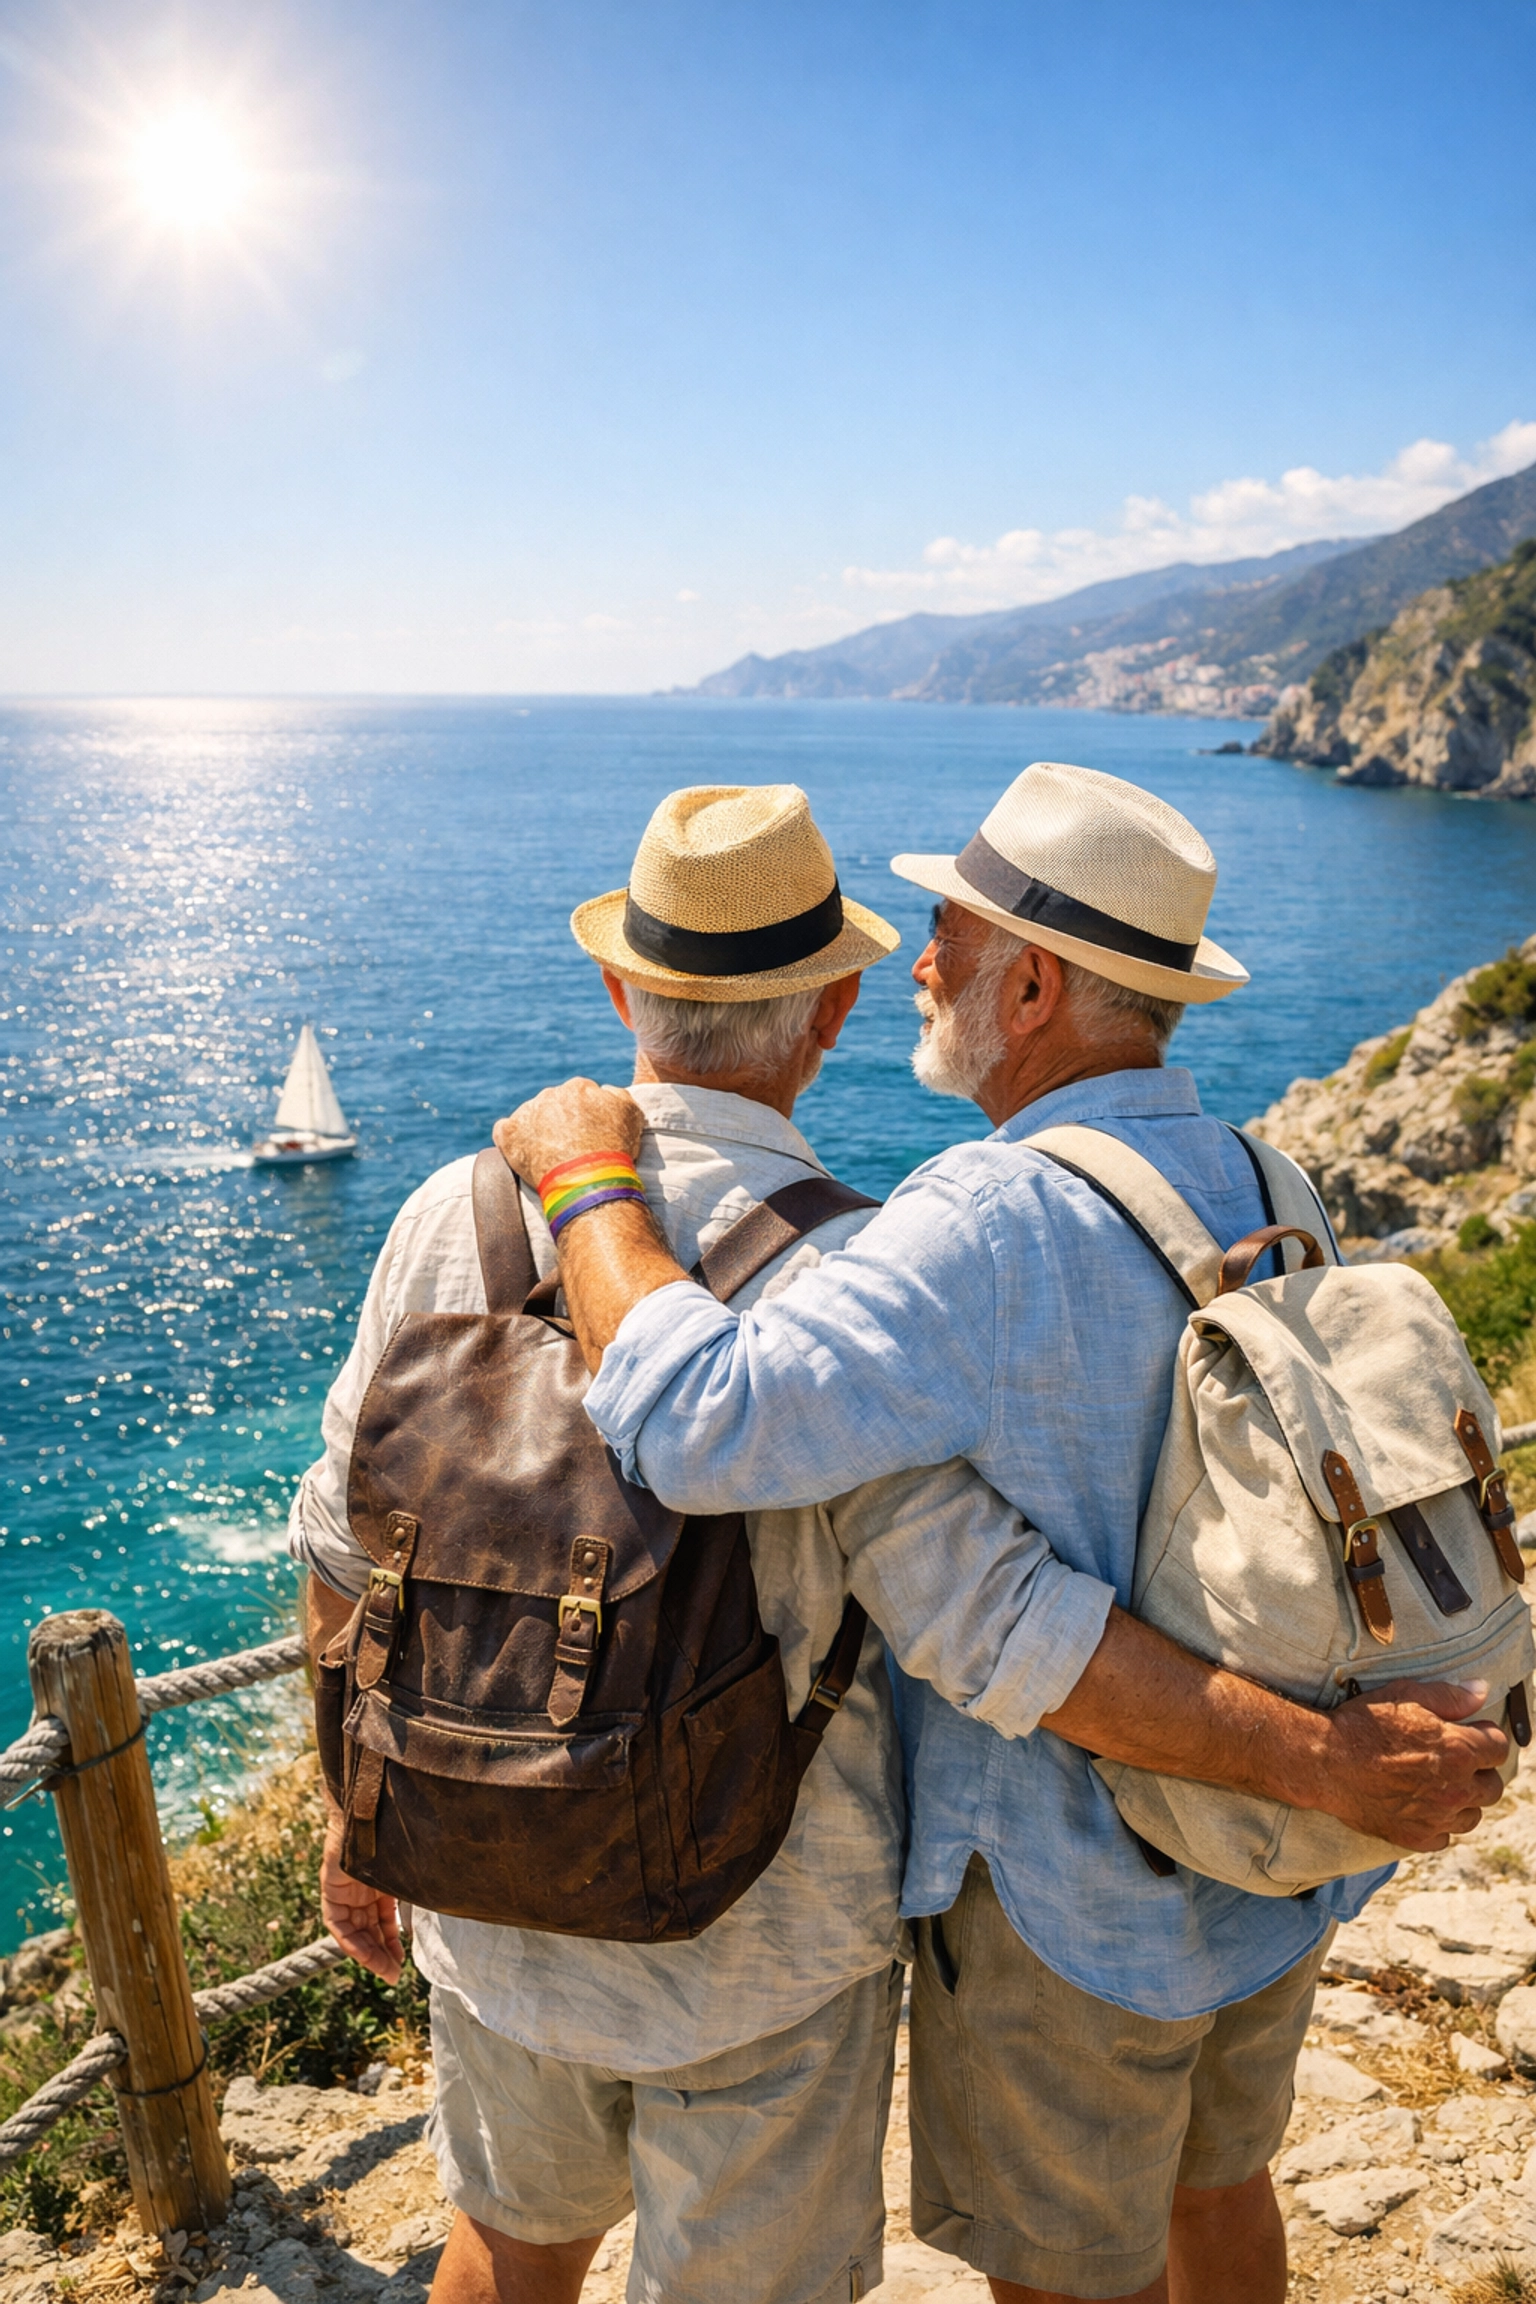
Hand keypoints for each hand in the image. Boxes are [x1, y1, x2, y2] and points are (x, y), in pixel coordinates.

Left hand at [320, 1822, 403, 1982]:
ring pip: (353, 1930)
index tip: (401, 1962)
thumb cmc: (398, 1833)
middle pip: (368, 1929)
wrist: (373, 1808)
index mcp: (379, 1883)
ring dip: (367, 1953)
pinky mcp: (331, 1887)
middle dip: (380, 1954)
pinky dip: (349, 1939)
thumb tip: (455, 1893)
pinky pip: (337, 1922)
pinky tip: (363, 1953)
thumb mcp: (411, 1867)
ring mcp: (345, 1889)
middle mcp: (361, 1889)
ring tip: (384, 1970)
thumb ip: (418, 1884)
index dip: (390, 1942)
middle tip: (393, 1975)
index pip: (382, 1920)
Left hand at [494, 1079, 644, 1190]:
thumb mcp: (632, 1114)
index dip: (582, 1116)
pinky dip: (513, 1140)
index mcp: (579, 1087)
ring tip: (550, 1156)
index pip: (578, 1095)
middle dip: (558, 1122)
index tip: (586, 1134)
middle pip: (552, 1105)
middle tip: (568, 1148)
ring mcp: (527, 1112)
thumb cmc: (614, 1151)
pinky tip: (525, 1155)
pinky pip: (505, 1131)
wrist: (590, 1181)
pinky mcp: (509, 1133)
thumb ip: (617, 1094)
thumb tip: (604, 1090)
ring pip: (529, 1116)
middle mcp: (551, 1094)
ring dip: (536, 1130)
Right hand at [1315, 1680, 1509, 1850]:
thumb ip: (1450, 1696)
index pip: (1498, 1748)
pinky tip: (1419, 1805)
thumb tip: (1481, 1691)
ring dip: (1462, 1800)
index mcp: (1459, 1751)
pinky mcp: (1416, 1837)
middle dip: (1479, 1771)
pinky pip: (1444, 1836)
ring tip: (1438, 1785)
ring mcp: (1437, 1817)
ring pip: (1472, 1815)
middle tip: (1454, 1760)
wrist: (1325, 1761)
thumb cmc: (1363, 1724)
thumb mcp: (1406, 1694)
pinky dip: (1437, 1823)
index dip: (1484, 1737)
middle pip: (1492, 1787)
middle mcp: (1455, 1789)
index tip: (1468, 1733)